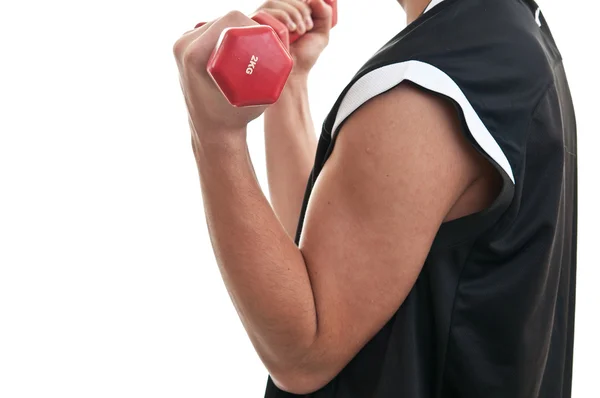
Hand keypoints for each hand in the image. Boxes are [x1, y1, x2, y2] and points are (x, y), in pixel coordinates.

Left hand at [173, 12, 267, 139]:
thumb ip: (273, 72)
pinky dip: (227, 32)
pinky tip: (241, 42)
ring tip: (256, 42)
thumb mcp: (255, 95)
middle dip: (249, 25)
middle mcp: (183, 45)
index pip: (230, 20)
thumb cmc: (235, 116)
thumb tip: (285, 44)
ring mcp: (182, 46)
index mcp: (194, 53)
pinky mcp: (185, 49)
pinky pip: (210, 30)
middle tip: (267, 40)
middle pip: (223, 19)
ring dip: (238, 27)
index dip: (254, 23)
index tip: (269, 38)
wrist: (213, 131)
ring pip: (217, 23)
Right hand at [255, 0, 332, 75]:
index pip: (292, 0)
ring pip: (273, 2)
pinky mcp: (253, 28)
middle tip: (307, 27)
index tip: (312, 20)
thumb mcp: (321, 35)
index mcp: (287, 14)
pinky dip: (281, 17)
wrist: (292, 75)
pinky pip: (265, 13)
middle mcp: (273, 15)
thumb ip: (324, 14)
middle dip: (301, 9)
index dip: (303, 4)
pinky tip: (289, 31)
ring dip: (292, 12)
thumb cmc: (303, 58)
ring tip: (299, 31)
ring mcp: (262, 21)